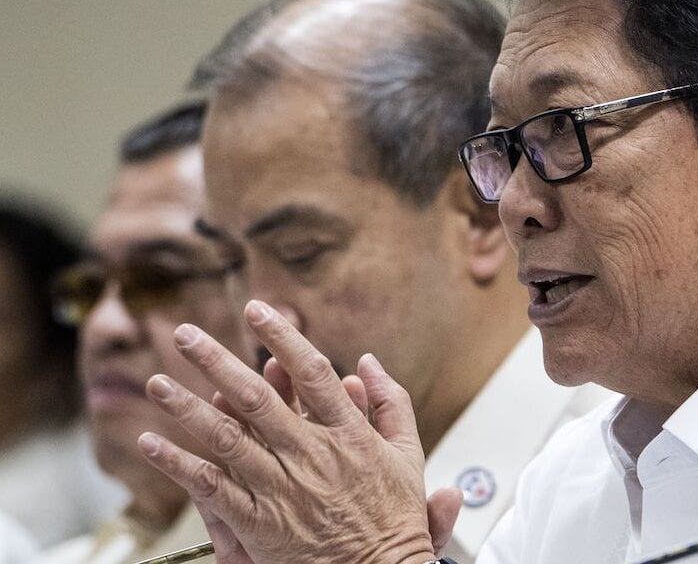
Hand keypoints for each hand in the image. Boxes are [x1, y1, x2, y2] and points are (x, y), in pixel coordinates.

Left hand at [136, 300, 436, 563]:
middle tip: (187, 334)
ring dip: (188, 408)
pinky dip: (180, 466)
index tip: (257, 310)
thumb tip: (367, 361)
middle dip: (218, 362)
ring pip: (228, 439)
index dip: (282, 338)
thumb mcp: (408, 453)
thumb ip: (392, 402)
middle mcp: (312, 455)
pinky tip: (152, 444)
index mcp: (349, 434)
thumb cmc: (394, 517)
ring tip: (157, 383)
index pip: (311, 373)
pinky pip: (213, 490)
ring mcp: (283, 489)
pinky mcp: (260, 524)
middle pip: (257, 399)